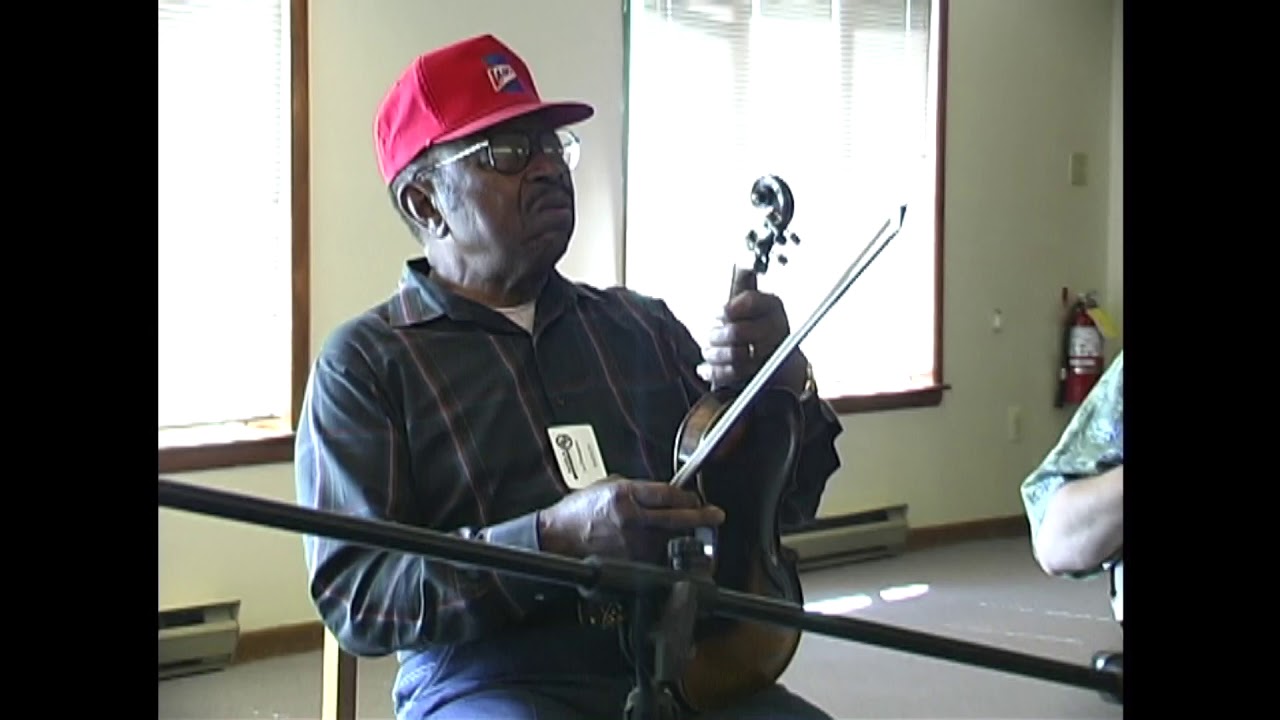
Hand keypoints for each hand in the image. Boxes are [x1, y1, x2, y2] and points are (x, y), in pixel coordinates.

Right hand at [537, 476, 724, 562]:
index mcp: (624, 495)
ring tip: (689, 533)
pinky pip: (656, 555)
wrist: (557, 538)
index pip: (668, 494)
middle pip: (677, 518)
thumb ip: (635, 489)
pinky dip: (664, 551)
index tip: (697, 499)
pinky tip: (664, 548)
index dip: (688, 497)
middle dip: (701, 517)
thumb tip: (661, 493)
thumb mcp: (606, 486)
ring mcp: (632, 544)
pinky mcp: (630, 562)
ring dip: (682, 536)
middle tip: (715, 516)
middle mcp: (631, 519)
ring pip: (670, 539)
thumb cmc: (577, 512)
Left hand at [699, 288, 806, 393]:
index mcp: (773, 305)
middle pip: (738, 332)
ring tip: (709, 351)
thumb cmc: (755, 324)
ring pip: (735, 355)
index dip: (727, 310)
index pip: (749, 302)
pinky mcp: (762, 375)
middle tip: (711, 335)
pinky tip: (706, 369)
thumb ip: (745, 282)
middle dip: (717, 335)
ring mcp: (771, 354)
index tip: (718, 314)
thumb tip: (744, 262)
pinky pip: (734, 374)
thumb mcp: (751, 302)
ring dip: (714, 354)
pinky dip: (715, 372)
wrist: (774, 357)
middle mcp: (776, 329)